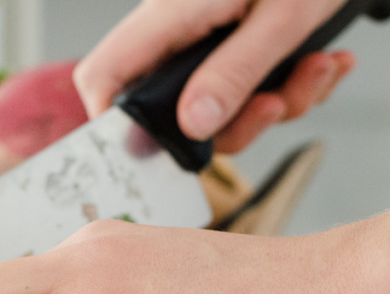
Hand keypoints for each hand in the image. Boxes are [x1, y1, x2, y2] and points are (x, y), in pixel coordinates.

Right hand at [74, 0, 355, 152]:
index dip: (113, 122)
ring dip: (276, 103)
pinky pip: (247, 92)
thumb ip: (234, 72)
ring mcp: (203, 40)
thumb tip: (193, 124)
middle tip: (274, 104)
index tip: (154, 150)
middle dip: (234, 124)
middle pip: (169, 109)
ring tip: (316, 68)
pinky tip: (318, 62)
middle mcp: (176, 31)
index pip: (104, 75)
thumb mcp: (281, 17)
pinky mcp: (231, 46)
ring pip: (217, 108)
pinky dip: (290, 87)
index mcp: (169, 15)